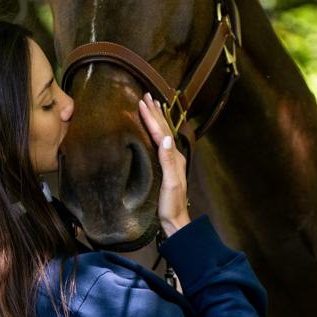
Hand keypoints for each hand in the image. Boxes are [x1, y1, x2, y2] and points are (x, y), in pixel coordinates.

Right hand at [138, 92, 190, 236]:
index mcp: (174, 157)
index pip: (161, 132)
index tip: (142, 102)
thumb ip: (168, 161)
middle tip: (146, 95)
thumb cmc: (171, 205)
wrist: (175, 221)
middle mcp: (174, 156)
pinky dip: (157, 130)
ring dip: (157, 118)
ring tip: (152, 104)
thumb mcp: (170, 183)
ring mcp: (171, 161)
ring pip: (163, 133)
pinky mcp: (166, 166)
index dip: (151, 118)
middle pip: (163, 129)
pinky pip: (160, 142)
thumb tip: (165, 138)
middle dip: (154, 112)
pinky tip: (155, 129)